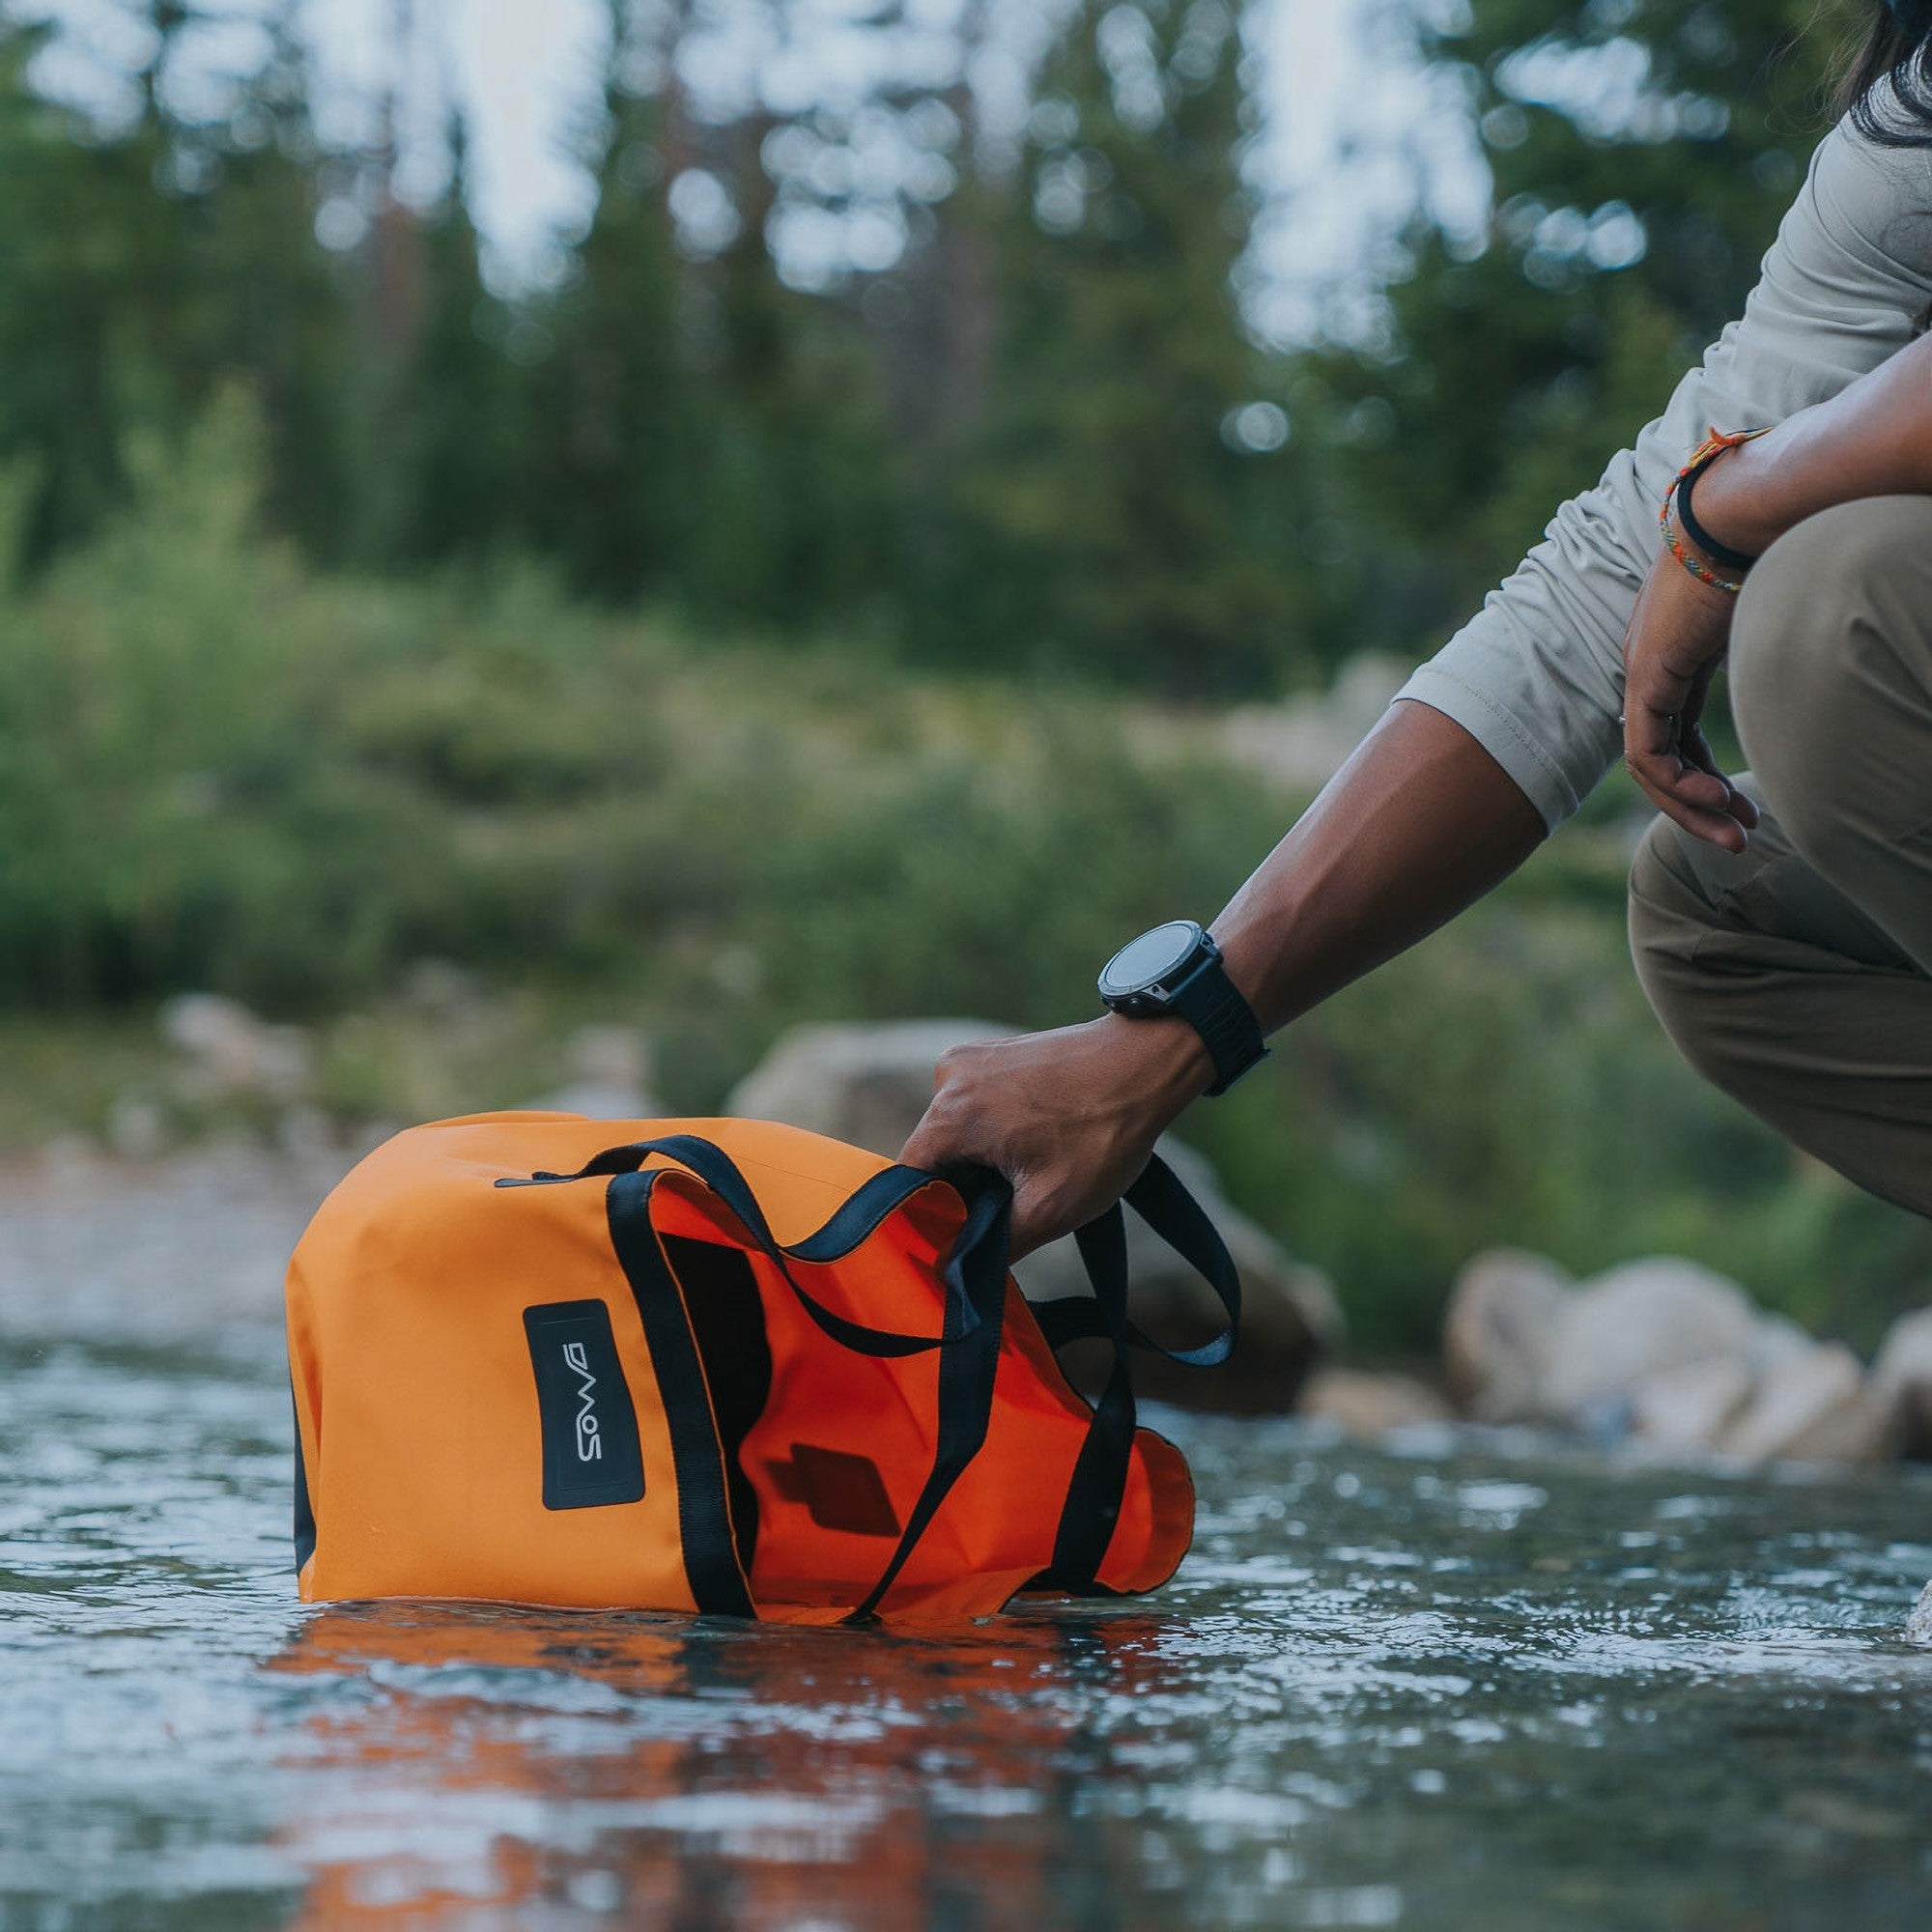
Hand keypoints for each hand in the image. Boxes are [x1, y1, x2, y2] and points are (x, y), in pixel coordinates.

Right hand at [899, 1015, 1211, 1257]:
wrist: (1146, 1063)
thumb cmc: (1104, 1133)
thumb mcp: (1051, 1208)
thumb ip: (994, 1245)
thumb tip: (954, 1268)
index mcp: (950, 1116)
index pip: (909, 1182)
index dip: (931, 1215)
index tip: (966, 1234)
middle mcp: (947, 1078)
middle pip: (932, 1156)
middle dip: (965, 1186)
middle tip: (1016, 1202)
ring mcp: (969, 1058)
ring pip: (955, 1131)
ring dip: (984, 1158)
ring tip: (1034, 1165)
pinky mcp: (991, 1051)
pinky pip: (974, 1104)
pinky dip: (995, 1128)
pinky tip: (1037, 1138)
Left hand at [1620, 524, 1759, 852]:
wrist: (1747, 514)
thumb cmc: (1773, 551)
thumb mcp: (1769, 622)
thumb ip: (1770, 662)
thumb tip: (1824, 674)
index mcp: (1676, 657)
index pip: (1678, 735)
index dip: (1708, 776)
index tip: (1746, 807)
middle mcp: (1651, 668)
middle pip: (1663, 757)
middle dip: (1699, 804)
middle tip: (1738, 839)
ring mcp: (1644, 672)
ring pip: (1652, 766)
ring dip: (1691, 807)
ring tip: (1734, 836)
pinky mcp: (1646, 676)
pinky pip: (1648, 753)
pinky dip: (1678, 784)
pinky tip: (1717, 798)